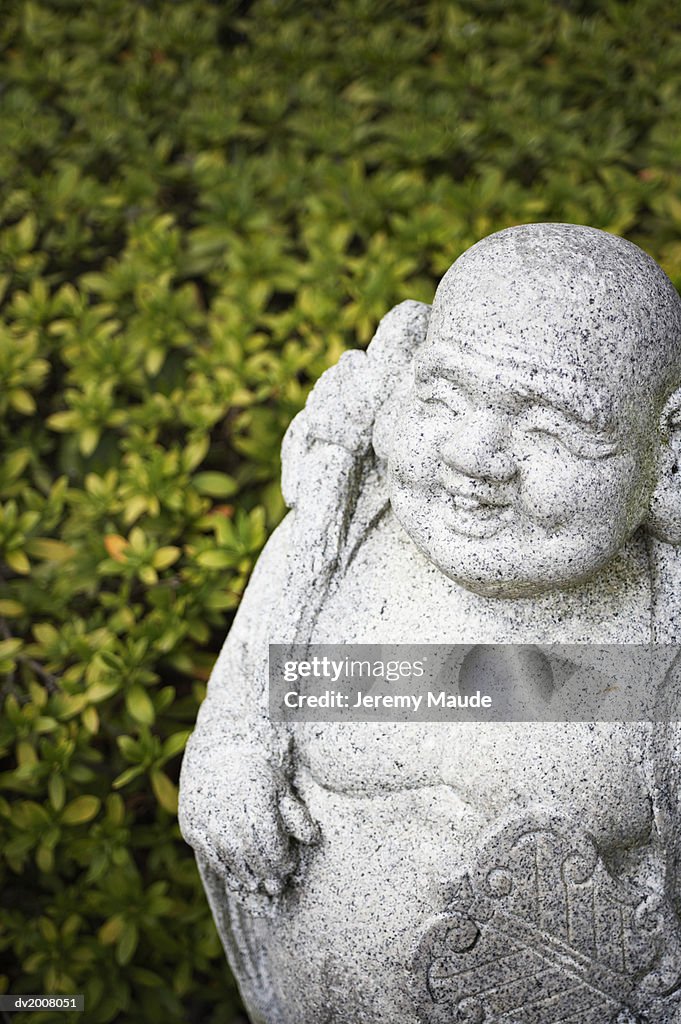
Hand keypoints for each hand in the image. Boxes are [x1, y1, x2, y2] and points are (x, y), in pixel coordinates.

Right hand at [178, 738, 318, 898]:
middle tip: (275, 887)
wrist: (218, 756)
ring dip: (246, 877)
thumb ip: (296, 815)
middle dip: (265, 875)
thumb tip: (312, 839)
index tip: (289, 869)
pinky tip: (237, 877)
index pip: (271, 846)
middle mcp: (230, 813)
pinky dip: (225, 871)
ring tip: (258, 884)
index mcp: (256, 803)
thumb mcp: (281, 789)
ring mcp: (208, 821)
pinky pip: (211, 857)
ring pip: (230, 860)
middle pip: (251, 856)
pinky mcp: (192, 827)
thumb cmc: (257, 776)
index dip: (281, 863)